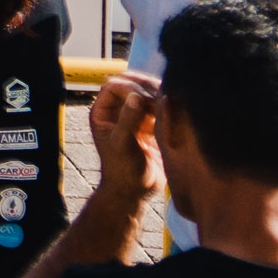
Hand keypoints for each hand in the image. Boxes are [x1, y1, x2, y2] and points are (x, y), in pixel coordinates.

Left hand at [87, 72, 164, 199]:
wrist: (136, 192)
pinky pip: (159, 110)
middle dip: (147, 89)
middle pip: (133, 86)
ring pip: (148, 96)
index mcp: (103, 112)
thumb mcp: (122, 144)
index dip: (130, 86)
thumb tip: (136, 95)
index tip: (144, 98)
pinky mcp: (151, 127)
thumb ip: (128, 119)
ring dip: (159, 98)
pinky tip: (174, 115)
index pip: (114, 85)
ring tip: (168, 106)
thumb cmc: (122, 171)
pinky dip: (167, 109)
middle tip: (161, 99)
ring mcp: (135, 118)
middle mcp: (118, 112)